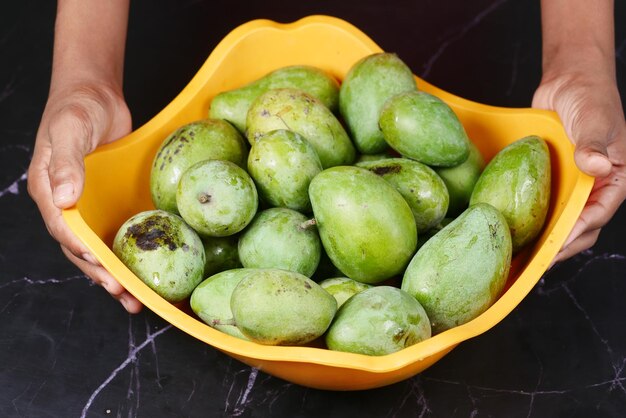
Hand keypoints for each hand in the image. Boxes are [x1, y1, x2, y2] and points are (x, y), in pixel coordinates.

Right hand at [28, 82, 142, 312]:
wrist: (96, 93)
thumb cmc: (78, 106)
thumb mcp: (71, 128)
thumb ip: (66, 163)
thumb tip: (64, 199)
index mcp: (48, 189)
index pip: (63, 229)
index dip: (82, 251)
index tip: (103, 269)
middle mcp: (67, 203)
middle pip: (81, 248)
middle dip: (101, 274)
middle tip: (123, 294)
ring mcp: (88, 204)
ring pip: (99, 246)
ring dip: (115, 272)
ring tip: (135, 299)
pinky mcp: (109, 201)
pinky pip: (117, 230)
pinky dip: (129, 250)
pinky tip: (146, 268)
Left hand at [533, 70, 625, 262]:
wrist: (570, 81)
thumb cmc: (590, 97)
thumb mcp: (595, 119)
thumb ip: (595, 143)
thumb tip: (595, 166)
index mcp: (617, 177)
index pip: (598, 213)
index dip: (576, 232)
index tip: (555, 245)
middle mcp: (598, 186)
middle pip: (582, 226)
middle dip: (560, 245)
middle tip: (534, 261)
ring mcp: (576, 185)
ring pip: (563, 219)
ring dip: (546, 237)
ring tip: (523, 255)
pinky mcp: (556, 179)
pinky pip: (546, 204)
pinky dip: (535, 217)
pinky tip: (515, 229)